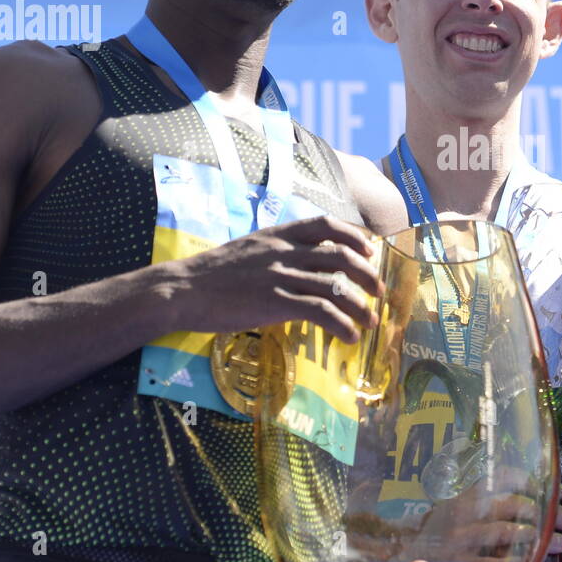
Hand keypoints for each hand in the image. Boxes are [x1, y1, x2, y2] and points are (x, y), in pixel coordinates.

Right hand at [173, 215, 385, 339]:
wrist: (182, 289)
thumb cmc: (211, 273)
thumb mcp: (248, 249)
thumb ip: (275, 251)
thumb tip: (300, 261)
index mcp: (277, 235)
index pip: (325, 224)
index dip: (352, 236)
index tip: (368, 250)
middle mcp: (284, 251)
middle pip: (340, 256)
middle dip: (367, 274)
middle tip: (379, 291)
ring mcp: (280, 276)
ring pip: (336, 286)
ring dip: (360, 306)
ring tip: (370, 321)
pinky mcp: (275, 302)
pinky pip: (320, 311)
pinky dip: (341, 325)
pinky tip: (349, 337)